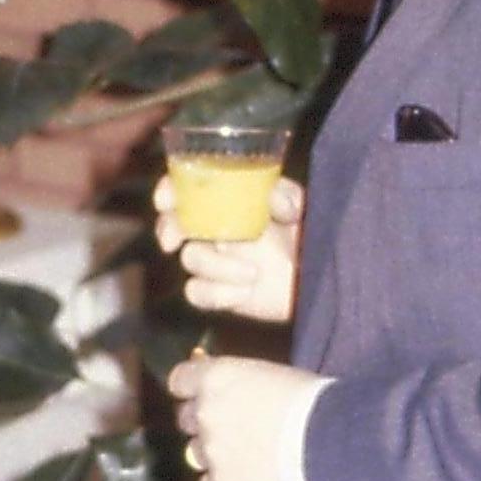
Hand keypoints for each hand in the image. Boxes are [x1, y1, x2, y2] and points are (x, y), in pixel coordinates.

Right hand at [152, 170, 302, 323]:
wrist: (314, 279)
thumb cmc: (304, 235)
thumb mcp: (301, 208)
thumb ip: (288, 197)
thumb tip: (273, 196)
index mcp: (228, 201)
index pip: (187, 186)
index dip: (169, 189)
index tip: (166, 199)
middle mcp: (213, 228)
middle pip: (173, 223)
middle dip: (169, 229)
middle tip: (174, 241)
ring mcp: (213, 260)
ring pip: (190, 259)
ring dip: (218, 266)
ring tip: (254, 274)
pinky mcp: (216, 292)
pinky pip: (196, 292)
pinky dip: (218, 294)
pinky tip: (245, 292)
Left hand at [167, 349, 320, 480]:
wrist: (327, 443)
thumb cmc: (310, 401)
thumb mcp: (271, 375)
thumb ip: (240, 383)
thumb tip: (233, 390)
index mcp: (215, 378)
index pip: (180, 381)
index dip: (191, 388)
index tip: (201, 393)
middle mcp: (205, 413)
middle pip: (186, 418)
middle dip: (205, 421)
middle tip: (232, 427)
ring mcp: (210, 452)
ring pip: (196, 453)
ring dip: (214, 453)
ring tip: (245, 456)